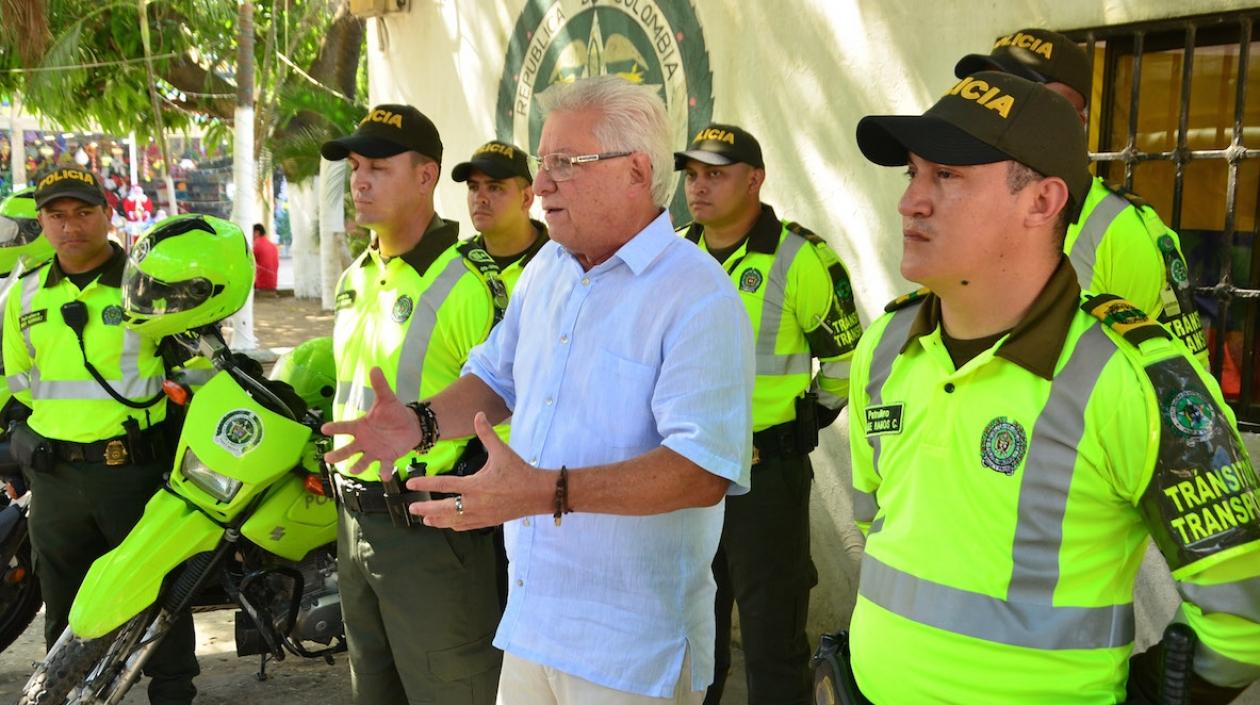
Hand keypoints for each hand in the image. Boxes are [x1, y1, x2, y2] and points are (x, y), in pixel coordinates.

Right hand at [321, 367, 420, 473]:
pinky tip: (384, 476)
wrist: (410, 425)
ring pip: (362, 461)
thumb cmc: (393, 412)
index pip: (344, 427)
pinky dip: (384, 472)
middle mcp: (364, 441)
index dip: (335, 428)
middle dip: (338, 454)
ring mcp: (374, 451)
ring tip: (352, 470)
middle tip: (327, 459)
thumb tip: (374, 368)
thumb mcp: (387, 398)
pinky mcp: (387, 458)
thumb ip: (380, 386)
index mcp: (360, 426)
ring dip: (357, 466)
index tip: (324, 429)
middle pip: (347, 449)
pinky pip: (384, 466)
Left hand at [405, 412, 550, 530]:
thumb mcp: (502, 451)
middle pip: (444, 508)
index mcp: (475, 485)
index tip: (410, 485)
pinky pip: (467, 526)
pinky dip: (455, 525)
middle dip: (426, 509)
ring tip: (425, 520)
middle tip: (411, 508)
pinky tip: (448, 524)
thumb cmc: (520, 472)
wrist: (538, 494)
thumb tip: (478, 414)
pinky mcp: (488, 522)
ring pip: (453, 521)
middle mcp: (475, 503)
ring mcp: (481, 515)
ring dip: (438, 520)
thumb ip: (487, 433)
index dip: (425, 484)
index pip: (444, 484)